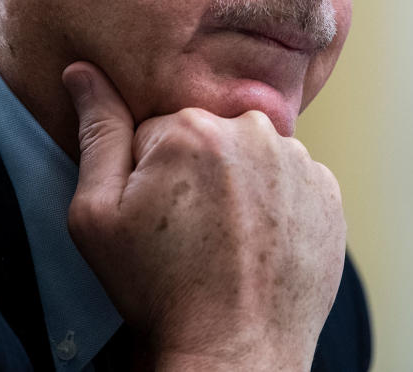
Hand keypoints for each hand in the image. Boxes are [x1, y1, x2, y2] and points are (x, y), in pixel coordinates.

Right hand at [63, 61, 345, 370]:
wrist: (233, 351)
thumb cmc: (158, 289)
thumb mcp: (98, 215)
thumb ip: (96, 132)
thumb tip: (83, 70)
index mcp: (193, 128)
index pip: (160, 131)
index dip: (150, 175)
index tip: (156, 218)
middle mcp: (254, 131)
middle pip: (211, 138)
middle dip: (196, 175)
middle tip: (190, 234)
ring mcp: (299, 162)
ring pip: (254, 158)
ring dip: (241, 187)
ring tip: (227, 243)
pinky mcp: (329, 194)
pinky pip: (292, 183)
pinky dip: (277, 206)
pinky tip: (258, 245)